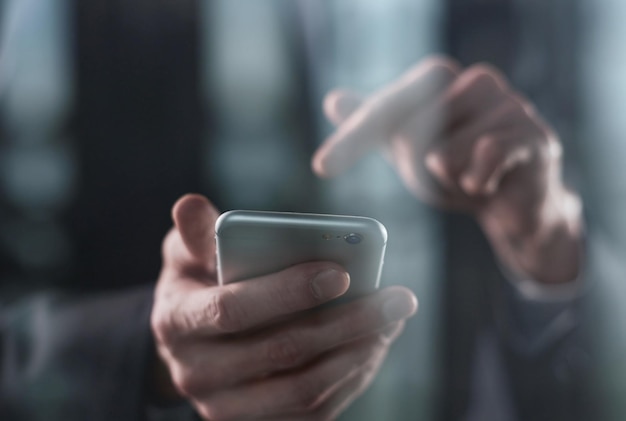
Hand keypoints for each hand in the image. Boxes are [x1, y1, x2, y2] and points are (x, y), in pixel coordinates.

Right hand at [151, 194, 417, 419]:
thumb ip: (196, 234)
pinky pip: (311, 412)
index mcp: (176, 322)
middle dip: (346, 323)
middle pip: (280, 353)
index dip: (286, 293)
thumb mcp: (188, 254)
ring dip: (357, 353)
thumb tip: (191, 205)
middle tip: (398, 298)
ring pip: (303, 389)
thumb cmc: (199, 285)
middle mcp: (195, 374)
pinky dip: (350, 379)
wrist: (194, 343)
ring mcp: (226, 407)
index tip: (340, 272)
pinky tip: (374, 345)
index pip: (231, 310)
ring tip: (394, 320)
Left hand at [313, 56, 582, 284]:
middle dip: (417, 167)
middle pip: (412, 133)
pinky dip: (477, 184)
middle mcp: (477, 81)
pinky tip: (491, 183)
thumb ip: (373, 124)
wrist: (513, 203)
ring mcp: (510, 104)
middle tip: (447, 172)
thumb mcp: (407, 148)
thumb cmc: (457, 169)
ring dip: (452, 181)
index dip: (354, 138)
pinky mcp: (533, 136)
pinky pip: (483, 162)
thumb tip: (333, 100)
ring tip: (474, 176)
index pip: (388, 105)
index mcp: (443, 79)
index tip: (321, 168)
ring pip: (445, 156)